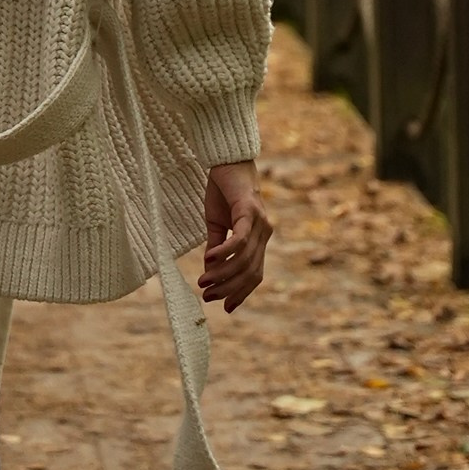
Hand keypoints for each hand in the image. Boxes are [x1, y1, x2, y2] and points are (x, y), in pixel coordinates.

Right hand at [198, 160, 267, 312]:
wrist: (227, 161)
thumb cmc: (223, 192)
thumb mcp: (217, 225)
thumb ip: (216, 247)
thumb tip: (210, 271)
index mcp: (259, 239)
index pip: (255, 274)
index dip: (242, 293)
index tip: (225, 308)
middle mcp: (265, 233)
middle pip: (250, 271)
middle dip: (229, 288)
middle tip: (207, 296)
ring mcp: (260, 223)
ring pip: (244, 259)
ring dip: (223, 274)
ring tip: (203, 281)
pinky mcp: (249, 211)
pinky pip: (239, 239)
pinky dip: (224, 252)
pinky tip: (209, 260)